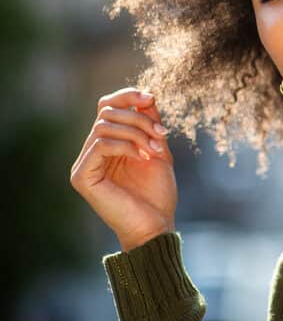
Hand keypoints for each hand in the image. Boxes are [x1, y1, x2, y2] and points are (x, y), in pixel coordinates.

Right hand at [70, 87, 177, 251]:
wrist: (156, 224)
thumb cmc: (157, 193)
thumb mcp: (158, 149)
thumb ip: (150, 123)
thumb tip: (146, 95)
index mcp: (108, 144)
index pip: (107, 107)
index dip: (126, 96)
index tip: (150, 97)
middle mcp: (92, 152)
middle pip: (107, 113)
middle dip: (140, 119)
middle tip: (161, 135)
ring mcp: (84, 164)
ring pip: (104, 126)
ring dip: (136, 133)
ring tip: (154, 150)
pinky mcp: (81, 177)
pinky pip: (100, 145)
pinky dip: (126, 146)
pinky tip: (142, 157)